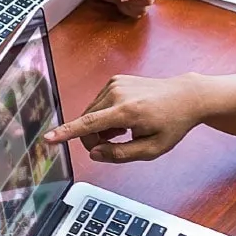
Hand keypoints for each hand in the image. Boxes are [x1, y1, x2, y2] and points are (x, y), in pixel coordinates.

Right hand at [44, 74, 205, 161]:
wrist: (186, 96)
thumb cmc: (172, 124)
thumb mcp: (152, 149)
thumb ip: (121, 154)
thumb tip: (94, 153)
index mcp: (128, 112)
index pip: (89, 124)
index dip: (66, 133)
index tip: (48, 138)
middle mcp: (118, 94)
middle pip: (87, 123)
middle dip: (94, 139)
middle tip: (114, 145)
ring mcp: (115, 84)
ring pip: (90, 114)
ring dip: (99, 127)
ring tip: (123, 131)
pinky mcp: (115, 80)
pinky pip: (98, 104)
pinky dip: (104, 116)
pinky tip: (123, 119)